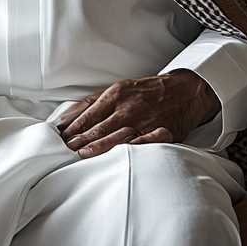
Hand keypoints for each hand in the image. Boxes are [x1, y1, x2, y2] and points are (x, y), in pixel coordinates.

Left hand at [55, 69, 220, 158]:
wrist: (184, 90)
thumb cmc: (146, 91)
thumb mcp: (118, 89)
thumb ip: (92, 103)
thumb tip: (67, 117)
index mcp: (117, 95)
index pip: (90, 113)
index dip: (75, 126)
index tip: (62, 136)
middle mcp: (129, 108)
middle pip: (101, 126)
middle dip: (82, 138)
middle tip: (67, 148)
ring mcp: (146, 121)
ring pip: (119, 136)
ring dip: (99, 146)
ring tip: (83, 154)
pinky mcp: (162, 133)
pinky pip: (146, 142)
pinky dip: (132, 149)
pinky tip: (120, 155)